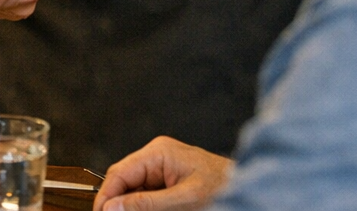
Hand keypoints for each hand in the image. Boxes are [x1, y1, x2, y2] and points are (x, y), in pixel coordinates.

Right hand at [93, 137, 232, 210]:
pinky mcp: (168, 180)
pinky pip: (146, 194)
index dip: (106, 196)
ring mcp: (162, 168)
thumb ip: (147, 204)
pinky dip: (142, 205)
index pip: (120, 173)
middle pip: (123, 180)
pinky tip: (140, 210)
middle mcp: (157, 156)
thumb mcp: (184, 201)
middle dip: (117, 202)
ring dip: (129, 205)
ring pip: (133, 189)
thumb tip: (113, 207)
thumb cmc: (224, 189)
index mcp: (159, 152)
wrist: (250, 190)